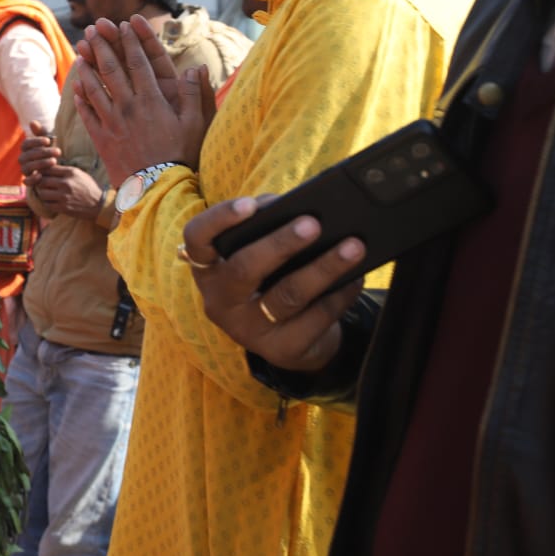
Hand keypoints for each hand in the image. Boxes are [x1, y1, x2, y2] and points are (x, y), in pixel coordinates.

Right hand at [18, 120, 57, 181]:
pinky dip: (32, 179)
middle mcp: (23, 159)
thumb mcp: (48, 142)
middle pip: (27, 156)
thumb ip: (41, 132)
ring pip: (27, 167)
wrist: (54, 168)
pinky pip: (26, 181)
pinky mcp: (29, 181)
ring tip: (54, 161)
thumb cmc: (50, 152)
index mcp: (25, 149)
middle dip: (42, 153)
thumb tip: (32, 122)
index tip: (48, 140)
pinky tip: (41, 175)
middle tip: (58, 151)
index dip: (36, 142)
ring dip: (40, 164)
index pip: (26, 144)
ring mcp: (25, 170)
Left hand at [35, 163, 104, 219]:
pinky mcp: (63, 207)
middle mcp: (66, 183)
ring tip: (45, 193)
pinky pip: (47, 204)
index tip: (42, 175)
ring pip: (42, 193)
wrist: (99, 205)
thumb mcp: (79, 174)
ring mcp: (64, 196)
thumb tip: (47, 167)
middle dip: (39, 183)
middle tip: (41, 185)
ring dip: (41, 193)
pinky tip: (50, 201)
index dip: (42, 172)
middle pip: (42, 180)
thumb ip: (64, 170)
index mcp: (70, 172)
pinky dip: (46, 202)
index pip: (48, 168)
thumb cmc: (88, 187)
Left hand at [71, 16, 207, 182]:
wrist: (155, 189)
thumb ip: (196, 95)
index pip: (139, 63)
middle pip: (111, 69)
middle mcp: (128, 106)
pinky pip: (87, 113)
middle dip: (102, 45)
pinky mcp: (101, 138)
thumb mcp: (195, 125)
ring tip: (81, 51)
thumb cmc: (180, 157)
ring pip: (95, 88)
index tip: (124, 24)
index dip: (131, 41)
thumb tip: (196, 67)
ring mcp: (111, 122)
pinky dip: (81, 98)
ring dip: (87, 67)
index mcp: (151, 100)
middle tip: (94, 27)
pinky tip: (77, 87)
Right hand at [182, 196, 366, 372]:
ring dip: (323, 268)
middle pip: (245, 269)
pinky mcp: (281, 350)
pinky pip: (316, 318)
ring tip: (353, 246)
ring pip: (288, 295)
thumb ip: (264, 226)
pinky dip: (341, 294)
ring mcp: (248, 330)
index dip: (220, 220)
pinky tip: (357, 277)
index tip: (250, 205)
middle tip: (313, 223)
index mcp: (208, 269)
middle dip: (281, 244)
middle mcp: (220, 301)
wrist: (287, 340)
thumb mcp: (255, 255)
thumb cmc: (269, 281)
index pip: (197, 239)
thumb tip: (290, 206)